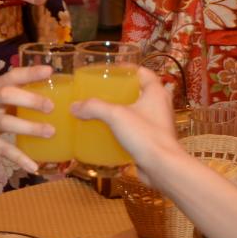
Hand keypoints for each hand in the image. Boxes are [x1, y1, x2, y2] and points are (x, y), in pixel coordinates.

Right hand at [0, 65, 57, 171]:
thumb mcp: (2, 100)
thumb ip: (23, 96)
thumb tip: (63, 98)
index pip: (13, 76)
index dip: (30, 73)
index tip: (49, 71)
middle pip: (6, 95)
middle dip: (29, 100)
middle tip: (51, 107)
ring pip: (5, 123)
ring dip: (29, 127)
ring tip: (50, 132)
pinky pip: (2, 149)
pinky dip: (19, 158)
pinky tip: (33, 166)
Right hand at [71, 68, 181, 185]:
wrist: (162, 167)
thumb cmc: (145, 135)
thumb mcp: (116, 116)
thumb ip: (94, 108)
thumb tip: (74, 106)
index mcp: (156, 92)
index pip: (142, 72)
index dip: (127, 70)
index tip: (110, 71)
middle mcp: (160, 105)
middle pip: (139, 91)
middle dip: (121, 91)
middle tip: (102, 92)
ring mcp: (158, 124)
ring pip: (138, 111)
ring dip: (123, 110)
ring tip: (103, 111)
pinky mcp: (153, 140)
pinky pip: (137, 129)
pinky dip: (124, 128)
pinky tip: (109, 132)